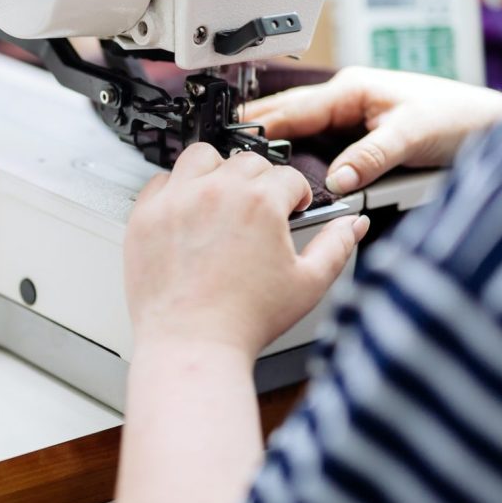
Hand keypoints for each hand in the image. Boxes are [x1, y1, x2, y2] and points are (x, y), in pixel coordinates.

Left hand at [124, 143, 368, 357]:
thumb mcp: (308, 285)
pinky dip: (175, 190)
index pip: (288, 176)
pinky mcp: (146, 214)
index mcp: (260, 203)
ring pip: (201, 157)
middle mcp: (217, 192)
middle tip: (259, 210)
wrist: (191, 344)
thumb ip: (336, 246)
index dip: (296, 195)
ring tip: (222, 198)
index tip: (292, 209)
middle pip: (247, 161)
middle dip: (261, 182)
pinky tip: (186, 212)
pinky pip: (161, 181)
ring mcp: (177, 200)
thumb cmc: (245, 320)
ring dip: (216, 171)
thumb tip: (355, 224)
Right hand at [244, 67, 501, 194]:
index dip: (262, 123)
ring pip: (301, 124)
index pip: (295, 108)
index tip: (231, 137)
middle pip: (289, 112)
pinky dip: (295, 147)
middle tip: (219, 142)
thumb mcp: (411, 135)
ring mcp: (352, 113)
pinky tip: (282, 161)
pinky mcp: (360, 131)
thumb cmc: (459, 115)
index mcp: (352, 88)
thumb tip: (337, 179)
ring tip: (241, 154)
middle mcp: (348, 97)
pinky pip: (317, 138)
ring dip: (274, 135)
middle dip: (257, 124)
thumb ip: (371, 157)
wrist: (492, 123)